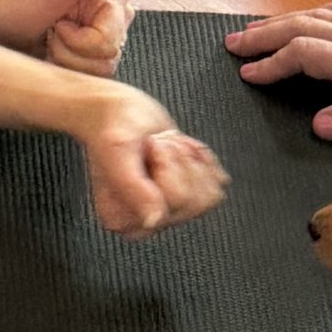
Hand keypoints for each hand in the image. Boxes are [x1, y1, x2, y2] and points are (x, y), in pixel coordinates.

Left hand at [0, 0, 134, 77]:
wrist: (3, 22)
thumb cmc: (25, 0)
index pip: (107, 41)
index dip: (77, 38)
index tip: (59, 20)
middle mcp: (117, 23)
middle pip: (106, 60)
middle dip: (69, 50)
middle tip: (55, 30)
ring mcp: (107, 45)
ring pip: (99, 73)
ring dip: (66, 60)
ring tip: (54, 40)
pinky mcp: (95, 63)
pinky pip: (91, 80)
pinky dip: (66, 69)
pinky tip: (56, 52)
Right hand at [73, 86, 226, 234]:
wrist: (119, 111)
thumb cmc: (114, 127)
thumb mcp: (118, 150)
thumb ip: (133, 187)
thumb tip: (153, 221)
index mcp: (121, 218)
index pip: (169, 206)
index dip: (165, 168)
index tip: (147, 149)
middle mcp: (145, 220)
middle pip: (192, 201)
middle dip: (178, 160)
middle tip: (156, 145)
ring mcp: (170, 211)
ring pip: (209, 195)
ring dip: (191, 159)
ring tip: (166, 147)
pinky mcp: (189, 198)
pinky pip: (217, 184)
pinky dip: (203, 158)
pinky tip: (180, 150)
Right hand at [225, 0, 331, 138]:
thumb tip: (318, 125)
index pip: (300, 55)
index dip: (271, 63)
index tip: (247, 73)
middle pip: (300, 27)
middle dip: (264, 36)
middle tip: (234, 43)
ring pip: (318, 14)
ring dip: (285, 20)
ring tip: (259, 27)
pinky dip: (322, 9)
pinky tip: (316, 12)